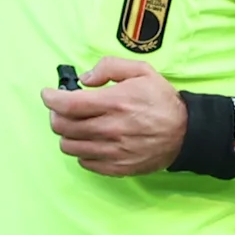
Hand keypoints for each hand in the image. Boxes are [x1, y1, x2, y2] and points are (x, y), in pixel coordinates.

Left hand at [42, 54, 185, 175]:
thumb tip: (85, 78)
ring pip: (69, 146)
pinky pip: (84, 162)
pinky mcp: (117, 167)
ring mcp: (113, 151)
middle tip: (63, 109)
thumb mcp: (142, 71)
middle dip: (56, 115)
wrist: (186, 133)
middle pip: (63, 126)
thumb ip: (110, 67)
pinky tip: (92, 140)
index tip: (48, 94)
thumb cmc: (162, 101)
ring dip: (67, 134)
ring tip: (78, 125)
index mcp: (115, 102)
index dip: (51, 99)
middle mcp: (111, 128)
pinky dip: (82, 151)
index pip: (68, 105)